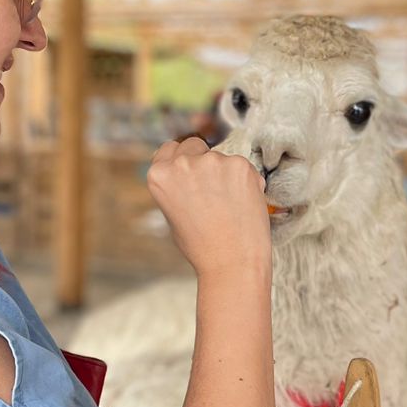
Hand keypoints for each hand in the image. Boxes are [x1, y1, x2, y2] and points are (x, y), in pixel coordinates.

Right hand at [147, 137, 270, 280]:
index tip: (191, 173)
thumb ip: (178, 187)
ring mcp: (213, 161)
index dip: (181, 160)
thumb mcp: (173, 215)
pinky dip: (246, 181)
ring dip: (226, 174)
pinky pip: (243, 167)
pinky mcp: (240, 165)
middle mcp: (182, 163)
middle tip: (212, 189)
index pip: (169, 149)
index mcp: (160, 175)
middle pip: (194, 145)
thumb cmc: (202, 246)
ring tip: (230, 207)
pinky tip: (244, 205)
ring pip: (221, 158)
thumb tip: (191, 172)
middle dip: (202, 160)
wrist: (232, 262)